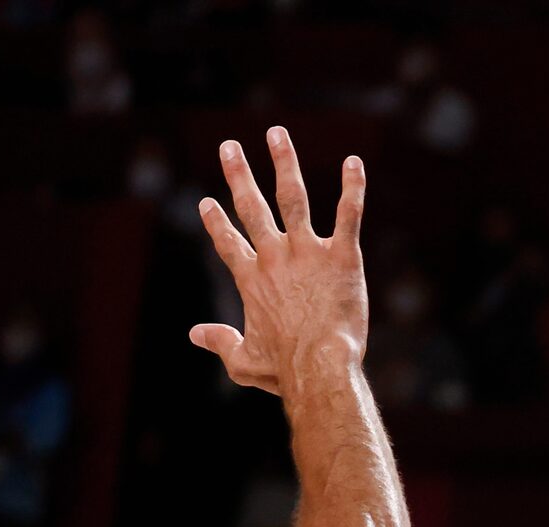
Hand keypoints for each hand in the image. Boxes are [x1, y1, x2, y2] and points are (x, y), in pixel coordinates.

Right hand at [190, 127, 367, 395]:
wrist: (319, 368)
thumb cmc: (283, 371)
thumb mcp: (243, 362)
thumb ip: (219, 343)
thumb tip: (194, 334)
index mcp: (252, 279)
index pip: (229, 242)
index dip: (216, 222)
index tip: (206, 202)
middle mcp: (276, 257)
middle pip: (251, 207)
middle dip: (239, 174)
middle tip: (229, 146)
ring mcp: (309, 252)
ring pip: (293, 196)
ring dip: (284, 162)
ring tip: (277, 134)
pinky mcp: (342, 256)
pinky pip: (348, 214)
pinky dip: (353, 187)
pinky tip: (355, 162)